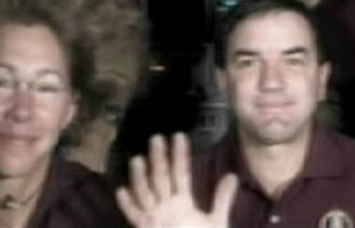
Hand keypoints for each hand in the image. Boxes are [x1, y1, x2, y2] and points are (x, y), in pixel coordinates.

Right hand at [117, 133, 237, 227]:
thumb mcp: (216, 220)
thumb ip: (222, 199)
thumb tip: (232, 175)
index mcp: (182, 201)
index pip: (180, 173)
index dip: (180, 155)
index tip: (179, 136)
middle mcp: (166, 206)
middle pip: (161, 178)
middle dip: (159, 159)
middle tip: (156, 137)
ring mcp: (155, 217)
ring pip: (145, 194)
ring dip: (140, 178)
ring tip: (137, 159)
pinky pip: (135, 217)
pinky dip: (128, 206)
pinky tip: (121, 191)